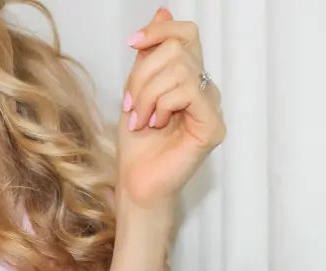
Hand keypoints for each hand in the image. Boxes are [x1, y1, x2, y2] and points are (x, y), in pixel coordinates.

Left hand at [117, 8, 225, 211]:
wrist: (136, 183)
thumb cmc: (136, 145)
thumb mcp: (135, 91)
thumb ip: (148, 57)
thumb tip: (161, 11)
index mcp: (187, 77)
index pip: (186, 34)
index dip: (160, 31)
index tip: (132, 43)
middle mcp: (204, 88)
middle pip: (178, 49)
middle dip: (142, 75)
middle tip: (130, 105)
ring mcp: (211, 107)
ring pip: (179, 70)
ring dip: (147, 94)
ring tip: (140, 120)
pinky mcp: (212, 126)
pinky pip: (187, 93)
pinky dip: (162, 106)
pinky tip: (155, 125)